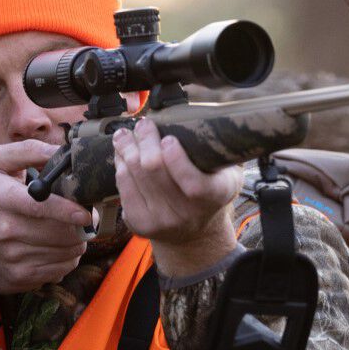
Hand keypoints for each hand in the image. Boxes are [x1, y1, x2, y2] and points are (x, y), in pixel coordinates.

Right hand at [0, 140, 91, 293]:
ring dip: (76, 243)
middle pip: (61, 234)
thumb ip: (29, 151)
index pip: (42, 208)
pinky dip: (66, 260)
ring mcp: (10, 258)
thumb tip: (62, 152)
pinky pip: (59, 271)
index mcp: (2, 200)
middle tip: (83, 218)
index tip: (87, 214)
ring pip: (65, 254)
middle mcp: (5, 231)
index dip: (70, 212)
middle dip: (80, 227)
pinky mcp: (16, 278)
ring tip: (69, 232)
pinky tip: (57, 248)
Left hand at [112, 118, 241, 275]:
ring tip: (126, 135)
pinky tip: (122, 154)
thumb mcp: (227, 171)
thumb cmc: (210, 188)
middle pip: (154, 170)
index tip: (168, 138)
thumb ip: (216, 151)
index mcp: (215, 196)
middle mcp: (187, 214)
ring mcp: (161, 221)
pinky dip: (120, 165)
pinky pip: (122, 186)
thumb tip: (192, 117)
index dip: (176, 159)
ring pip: (133, 175)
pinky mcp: (140, 224)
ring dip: (127, 149)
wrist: (195, 232)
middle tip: (144, 125)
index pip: (193, 183)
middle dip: (145, 140)